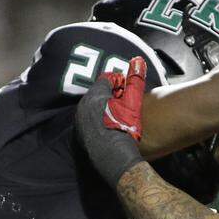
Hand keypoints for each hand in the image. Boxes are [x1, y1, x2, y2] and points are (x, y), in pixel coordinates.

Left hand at [74, 56, 147, 187]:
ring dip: (106, 109)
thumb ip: (135, 80)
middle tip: (126, 104)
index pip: (107, 79)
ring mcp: (80, 122)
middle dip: (112, 96)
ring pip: (94, 108)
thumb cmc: (125, 129)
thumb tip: (138, 59)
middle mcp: (83, 106)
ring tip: (120, 118)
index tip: (128, 91)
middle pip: (99, 94)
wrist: (115, 159)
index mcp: (95, 95)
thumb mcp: (133, 102)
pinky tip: (112, 130)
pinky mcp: (80, 135)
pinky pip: (91, 122)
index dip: (120, 83)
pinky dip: (100, 122)